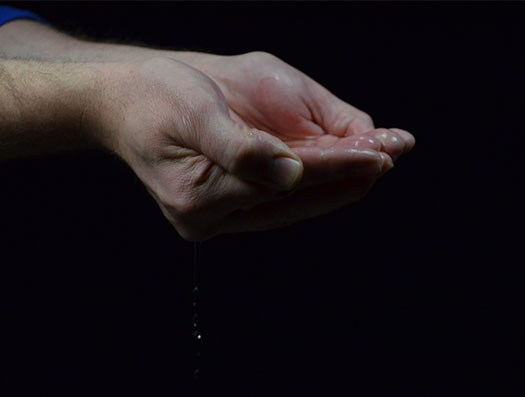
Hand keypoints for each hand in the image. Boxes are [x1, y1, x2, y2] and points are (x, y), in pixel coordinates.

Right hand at [88, 54, 413, 239]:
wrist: (131, 101)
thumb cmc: (157, 97)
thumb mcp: (194, 109)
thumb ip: (240, 148)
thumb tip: (291, 174)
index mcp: (198, 197)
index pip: (283, 183)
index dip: (333, 166)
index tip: (379, 153)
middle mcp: (210, 217)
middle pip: (295, 201)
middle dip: (346, 176)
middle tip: (394, 153)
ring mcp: (219, 216)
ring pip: (294, 203)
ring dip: (338, 180)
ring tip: (382, 157)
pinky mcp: (228, 206)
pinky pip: (283, 197)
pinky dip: (318, 179)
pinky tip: (346, 164)